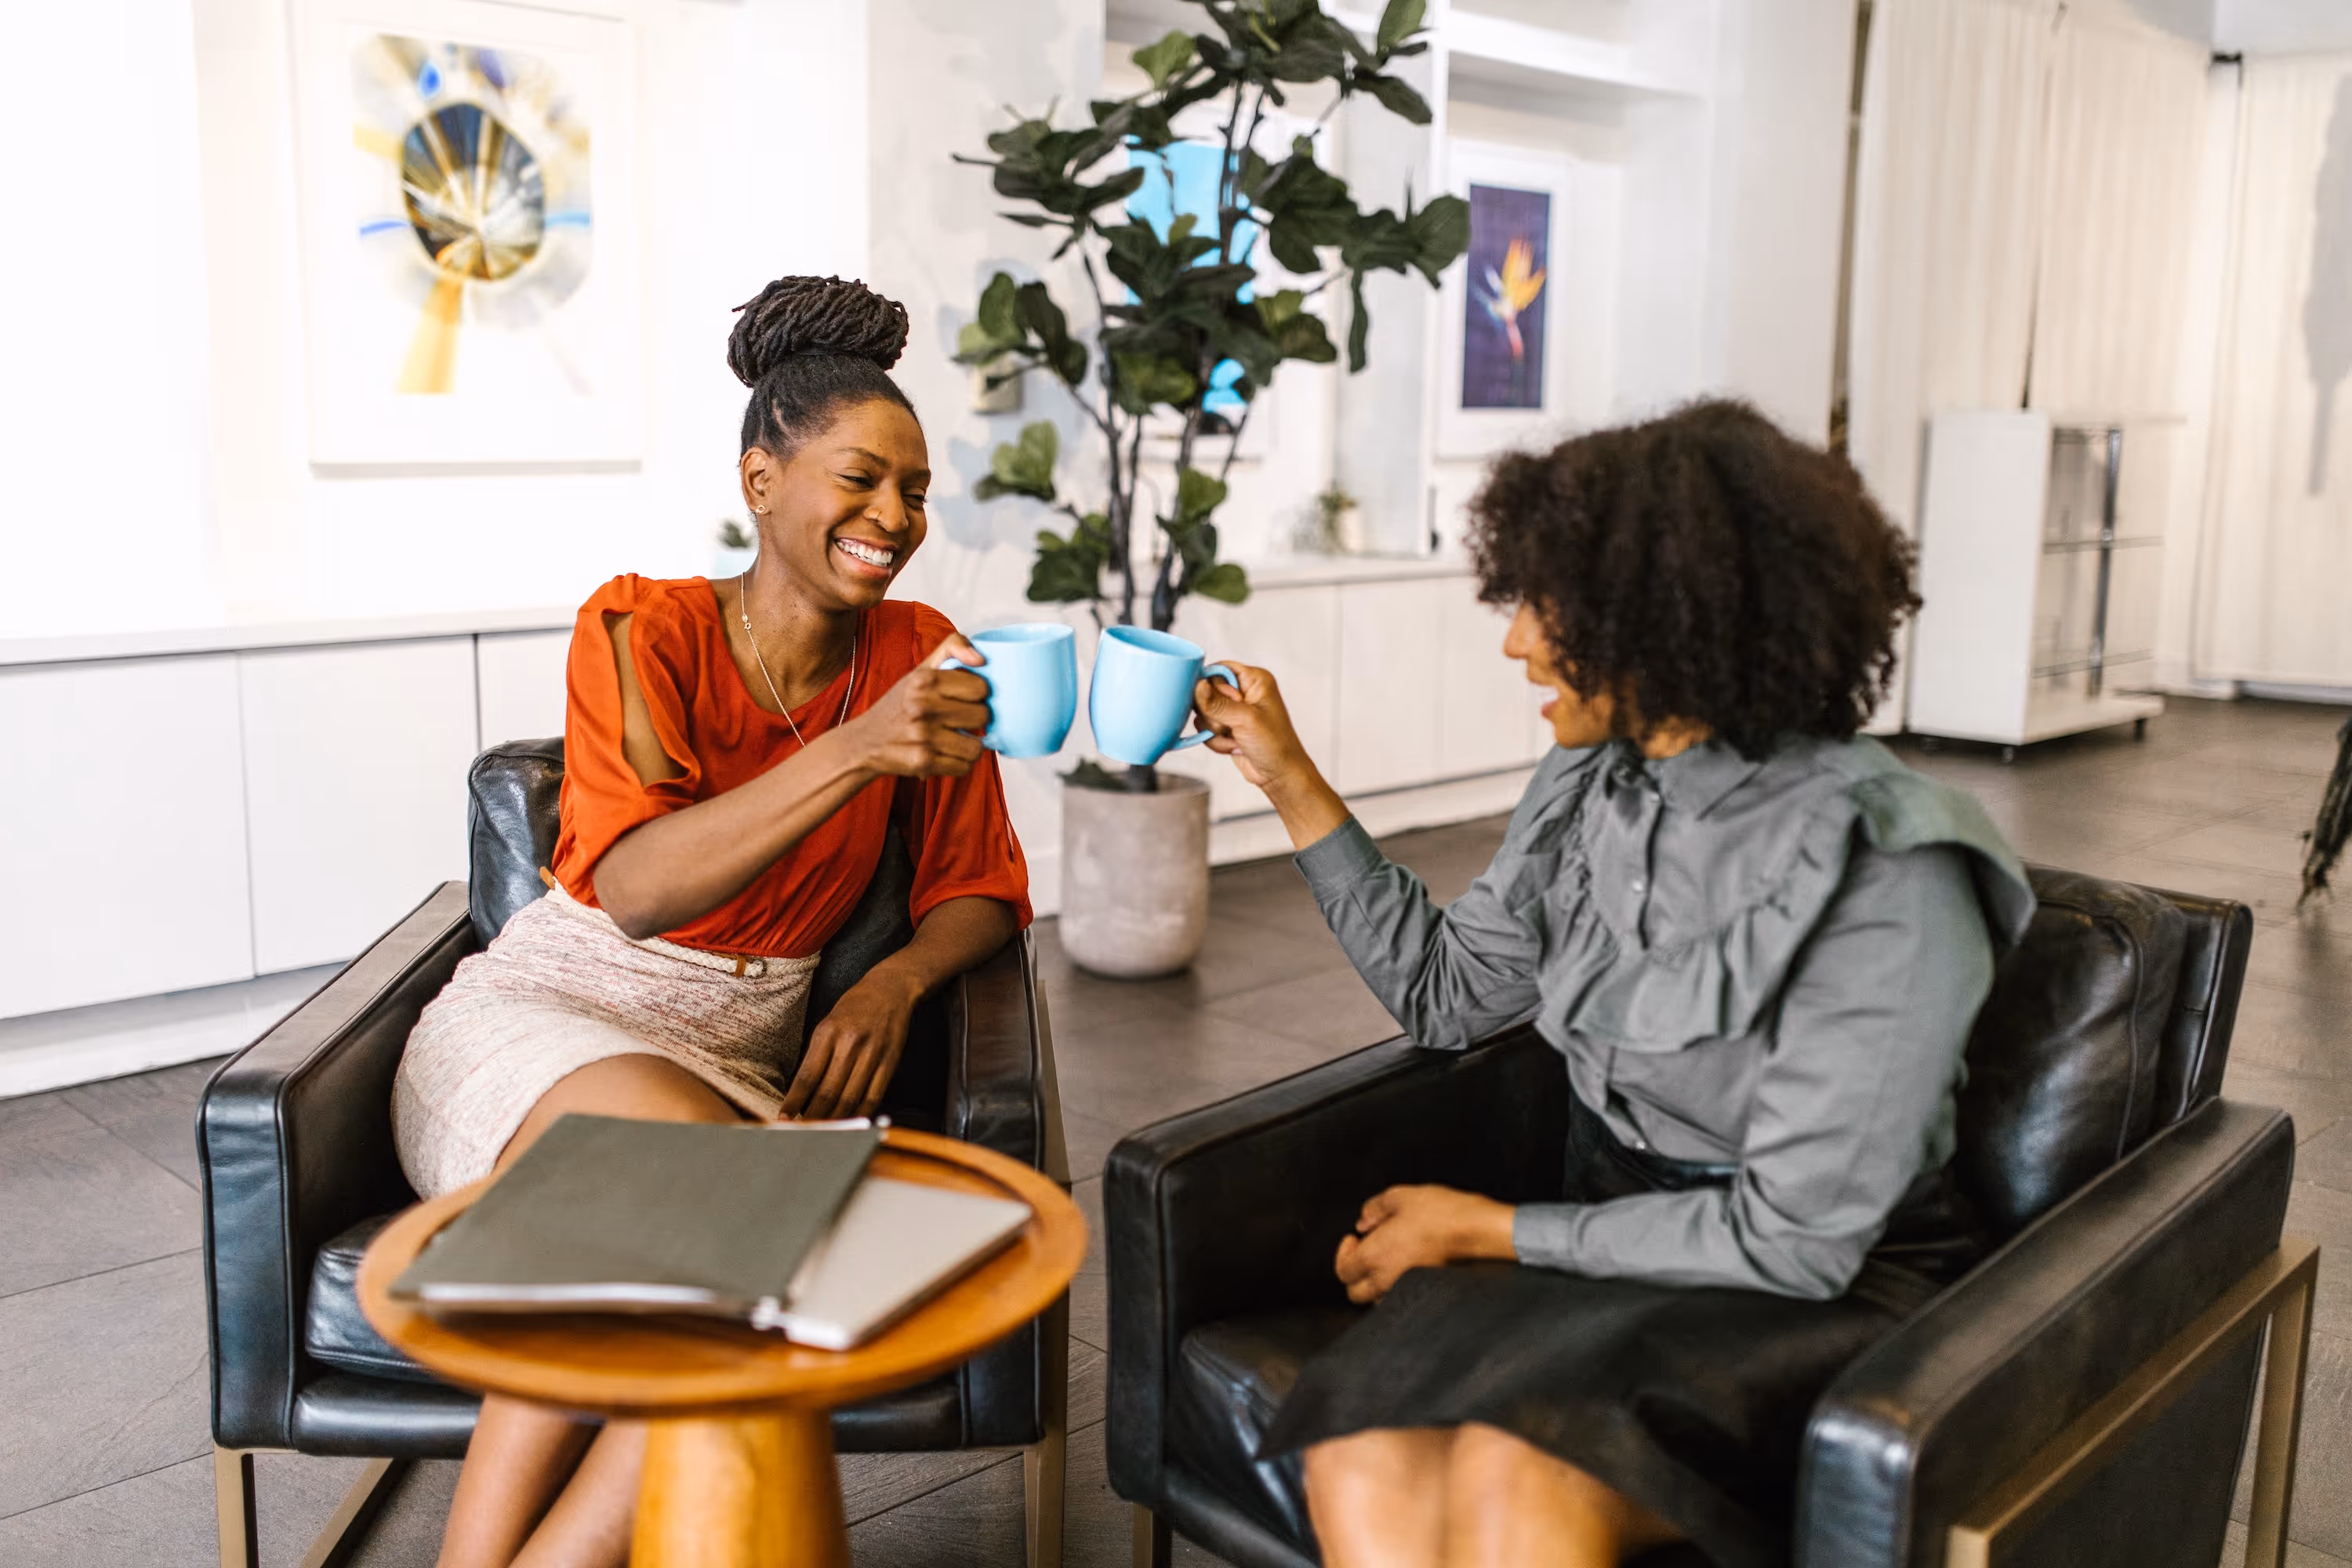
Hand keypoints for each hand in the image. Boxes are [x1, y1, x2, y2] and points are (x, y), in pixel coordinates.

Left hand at [780, 968, 919, 1118]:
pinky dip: (860, 1113)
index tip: (784, 1118)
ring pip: (850, 1098)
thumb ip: (816, 1054)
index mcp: (827, 1033)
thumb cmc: (854, 1007)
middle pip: (828, 1092)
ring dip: (835, 1120)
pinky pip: (873, 1096)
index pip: (807, 1076)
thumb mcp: (827, 1024)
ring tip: (824, 1133)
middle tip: (802, 1133)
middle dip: (813, 1117)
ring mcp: (872, 1054)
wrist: (891, 989)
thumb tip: (801, 1091)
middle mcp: (849, 1044)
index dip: (794, 1101)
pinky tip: (850, 1122)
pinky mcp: (890, 1062)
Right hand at [844, 636, 991, 778]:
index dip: (978, 695)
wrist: (864, 741)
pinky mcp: (923, 761)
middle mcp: (923, 705)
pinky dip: (958, 763)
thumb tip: (981, 658)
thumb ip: (952, 648)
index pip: (981, 687)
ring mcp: (923, 735)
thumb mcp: (921, 670)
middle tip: (958, 721)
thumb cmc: (899, 706)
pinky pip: (964, 766)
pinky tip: (944, 754)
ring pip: (976, 746)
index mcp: (924, 679)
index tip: (965, 699)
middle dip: (975, 721)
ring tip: (953, 740)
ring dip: (968, 746)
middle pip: (982, 716)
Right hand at [1191, 660, 1308, 789]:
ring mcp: (1233, 710)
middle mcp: (1243, 691)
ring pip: (1203, 712)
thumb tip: (1197, 686)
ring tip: (1235, 738)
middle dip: (1213, 714)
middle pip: (1206, 691)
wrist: (1279, 774)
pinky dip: (1216, 740)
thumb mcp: (1245, 720)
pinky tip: (1233, 746)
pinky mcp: (1226, 726)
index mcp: (1254, 679)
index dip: (1211, 686)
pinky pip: (1206, 728)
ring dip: (1215, 730)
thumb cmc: (1274, 745)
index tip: (1215, 703)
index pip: (1219, 669)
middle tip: (1229, 724)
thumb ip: (1217, 703)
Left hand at [1332, 1184, 1517, 1304]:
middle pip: (1355, 1293)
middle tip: (1366, 1252)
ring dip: (1376, 1281)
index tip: (1355, 1237)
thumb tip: (1363, 1221)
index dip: (1343, 1254)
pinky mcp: (1426, 1291)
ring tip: (1388, 1257)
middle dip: (1354, 1274)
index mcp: (1374, 1257)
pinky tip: (1408, 1265)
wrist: (1476, 1230)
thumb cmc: (1440, 1213)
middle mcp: (1386, 1280)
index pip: (1342, 1271)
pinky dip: (1397, 1286)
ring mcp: (1407, 1289)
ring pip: (1378, 1298)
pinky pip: (1401, 1297)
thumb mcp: (1400, 1196)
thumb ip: (1375, 1208)